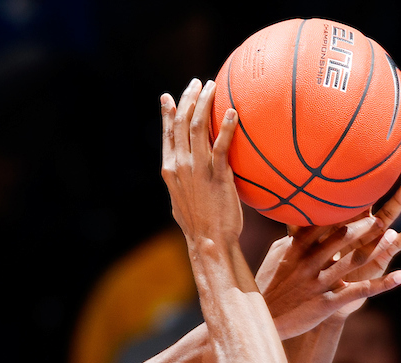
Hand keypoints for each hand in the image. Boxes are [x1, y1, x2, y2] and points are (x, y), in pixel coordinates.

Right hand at [160, 79, 241, 246]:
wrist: (208, 241)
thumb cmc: (199, 225)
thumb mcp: (181, 200)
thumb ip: (181, 182)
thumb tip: (183, 175)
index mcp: (169, 169)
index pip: (167, 134)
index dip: (168, 112)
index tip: (169, 96)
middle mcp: (180, 165)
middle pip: (181, 123)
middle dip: (188, 98)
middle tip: (197, 83)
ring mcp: (197, 169)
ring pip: (197, 127)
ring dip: (204, 103)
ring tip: (212, 87)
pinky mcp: (217, 174)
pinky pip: (221, 145)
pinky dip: (225, 126)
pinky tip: (233, 112)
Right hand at [258, 184, 400, 337]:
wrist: (264, 319)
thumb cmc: (268, 285)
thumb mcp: (277, 257)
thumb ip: (293, 238)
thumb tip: (302, 219)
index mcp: (296, 248)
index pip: (321, 223)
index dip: (341, 211)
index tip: (356, 197)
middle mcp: (309, 262)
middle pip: (341, 238)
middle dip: (363, 225)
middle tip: (379, 217)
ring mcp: (319, 282)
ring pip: (353, 261)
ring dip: (376, 247)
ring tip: (393, 235)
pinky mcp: (328, 303)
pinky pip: (360, 290)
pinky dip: (383, 284)